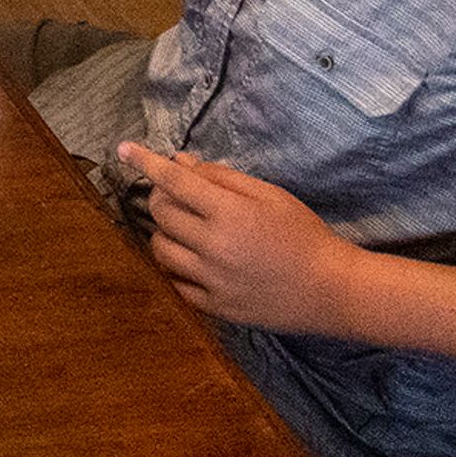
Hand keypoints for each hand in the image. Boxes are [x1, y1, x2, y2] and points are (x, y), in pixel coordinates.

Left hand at [119, 143, 367, 336]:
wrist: (331, 289)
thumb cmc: (304, 235)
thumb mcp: (270, 196)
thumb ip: (223, 178)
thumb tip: (182, 162)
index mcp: (229, 214)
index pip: (174, 181)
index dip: (146, 162)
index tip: (124, 149)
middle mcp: (213, 247)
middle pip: (161, 213)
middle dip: (162, 197)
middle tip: (178, 194)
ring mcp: (211, 280)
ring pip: (160, 249)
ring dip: (165, 232)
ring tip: (188, 228)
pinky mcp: (213, 307)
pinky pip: (174, 283)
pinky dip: (175, 266)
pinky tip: (192, 258)